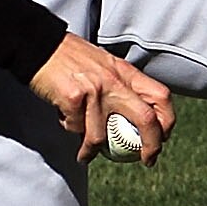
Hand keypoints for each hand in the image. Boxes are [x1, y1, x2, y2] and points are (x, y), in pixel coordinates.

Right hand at [29, 35, 176, 164]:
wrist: (39, 45)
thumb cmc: (71, 58)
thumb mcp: (105, 65)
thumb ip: (119, 85)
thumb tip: (131, 116)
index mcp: (125, 72)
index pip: (160, 96)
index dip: (167, 121)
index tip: (162, 138)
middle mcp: (114, 81)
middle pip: (146, 119)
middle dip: (151, 146)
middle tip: (147, 160)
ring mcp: (94, 90)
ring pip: (102, 136)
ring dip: (92, 151)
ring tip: (85, 155)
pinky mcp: (73, 98)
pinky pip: (75, 127)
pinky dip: (70, 128)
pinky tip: (64, 119)